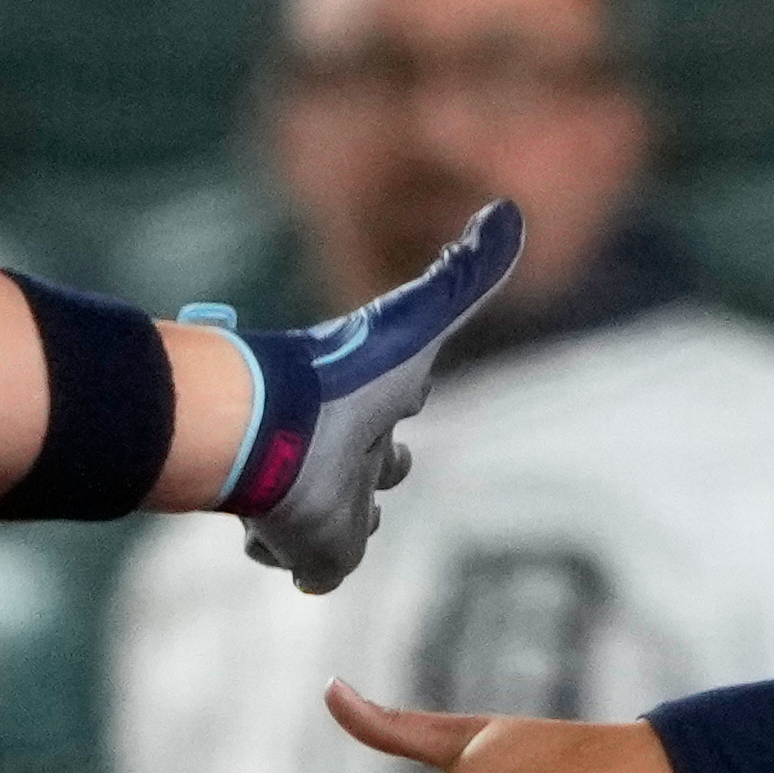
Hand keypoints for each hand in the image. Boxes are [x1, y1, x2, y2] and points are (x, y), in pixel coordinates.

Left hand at [216, 201, 524, 592]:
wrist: (262, 430)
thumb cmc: (342, 378)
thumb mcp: (417, 325)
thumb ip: (464, 276)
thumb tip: (511, 208)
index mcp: (377, 400)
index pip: (399, 395)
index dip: (404, 395)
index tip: (407, 395)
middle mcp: (348, 448)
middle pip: (371, 462)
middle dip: (376, 466)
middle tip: (381, 467)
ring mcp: (322, 500)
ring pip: (330, 514)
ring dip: (329, 513)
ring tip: (321, 512)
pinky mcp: (303, 549)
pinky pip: (304, 565)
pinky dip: (295, 556)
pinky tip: (290, 557)